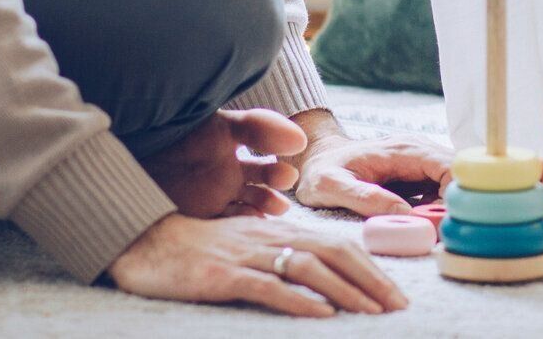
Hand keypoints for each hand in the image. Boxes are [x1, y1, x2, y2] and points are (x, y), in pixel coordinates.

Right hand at [107, 212, 407, 315]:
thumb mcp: (250, 245)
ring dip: (345, 290)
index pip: (338, 245)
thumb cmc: (200, 247)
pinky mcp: (222, 274)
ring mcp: (247, 255)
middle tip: (398, 306)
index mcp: (280, 230)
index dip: (371, 267)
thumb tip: (323, 280)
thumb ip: (284, 255)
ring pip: (307, 267)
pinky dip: (297, 299)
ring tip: (371, 312)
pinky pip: (266, 286)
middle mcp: (270, 237)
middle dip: (371, 280)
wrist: (145, 241)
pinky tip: (320, 313)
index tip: (395, 294)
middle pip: (333, 252)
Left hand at [143, 108, 302, 219]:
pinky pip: (224, 227)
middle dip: (273, 193)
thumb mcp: (224, 125)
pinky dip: (240, 229)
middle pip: (257, 189)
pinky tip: (251, 227)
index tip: (289, 173)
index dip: (278, 170)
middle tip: (281, 200)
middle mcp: (221, 176)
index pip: (262, 163)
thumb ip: (261, 128)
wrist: (139, 150)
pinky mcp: (196, 219)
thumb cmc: (182, 133)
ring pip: (244, 210)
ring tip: (275, 212)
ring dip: (261, 212)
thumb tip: (300, 139)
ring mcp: (209, 199)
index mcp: (229, 150)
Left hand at [293, 128, 452, 215]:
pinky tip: (422, 225)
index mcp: (403, 150)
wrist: (315, 157)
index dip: (456, 194)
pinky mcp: (417, 175)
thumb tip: (405, 215)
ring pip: (453, 183)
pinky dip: (438, 210)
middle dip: (456, 205)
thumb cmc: (321, 170)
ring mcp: (420, 162)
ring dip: (448, 209)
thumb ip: (366, 198)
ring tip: (429, 231)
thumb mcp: (332, 186)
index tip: (444, 222)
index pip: (451, 166)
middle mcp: (418, 151)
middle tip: (439, 232)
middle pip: (458, 175)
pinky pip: (440, 192)